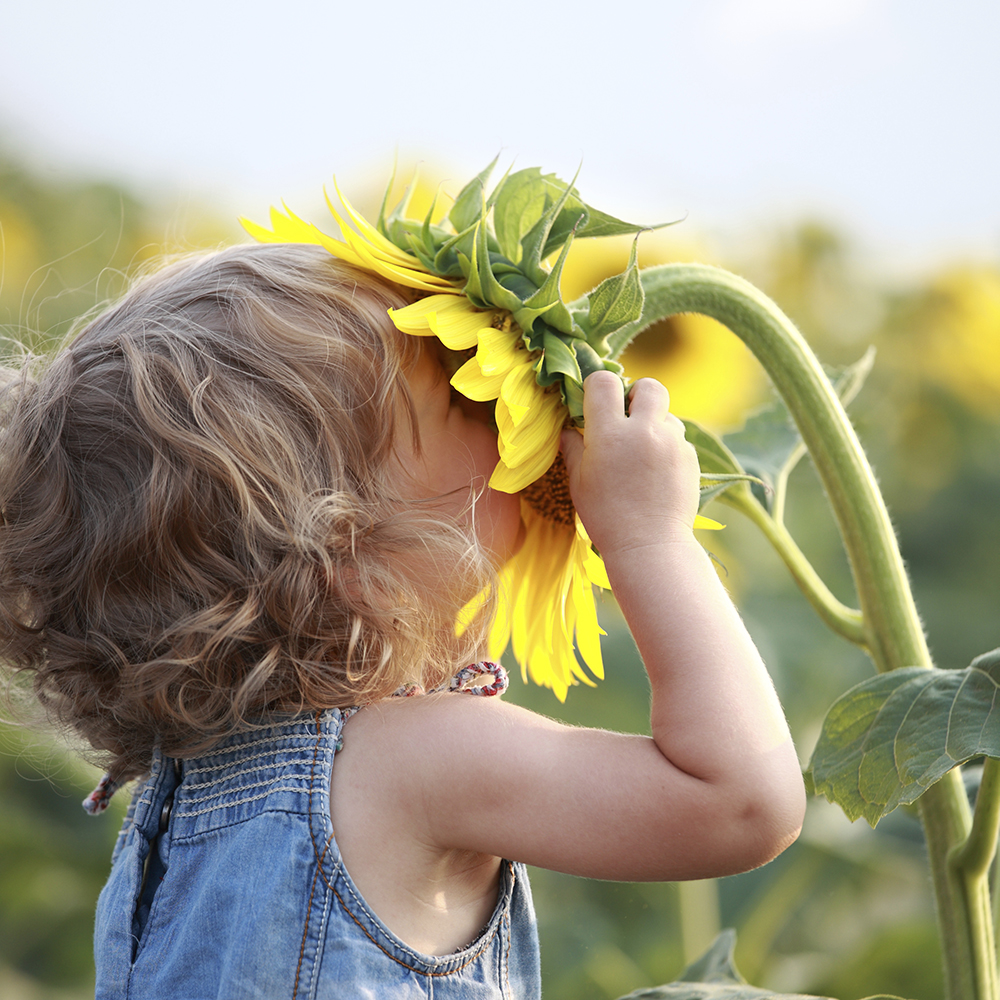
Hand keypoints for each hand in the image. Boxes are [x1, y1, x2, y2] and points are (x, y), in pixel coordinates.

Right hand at [560, 371, 700, 557]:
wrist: (649, 545)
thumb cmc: (606, 517)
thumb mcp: (579, 482)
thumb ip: (573, 448)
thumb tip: (567, 429)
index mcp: (610, 434)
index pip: (604, 382)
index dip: (598, 387)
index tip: (595, 403)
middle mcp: (644, 431)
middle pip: (649, 386)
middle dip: (637, 395)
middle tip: (627, 418)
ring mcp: (672, 443)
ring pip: (666, 414)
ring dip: (654, 424)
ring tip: (643, 453)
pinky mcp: (690, 457)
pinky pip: (678, 438)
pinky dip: (667, 447)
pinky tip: (656, 473)